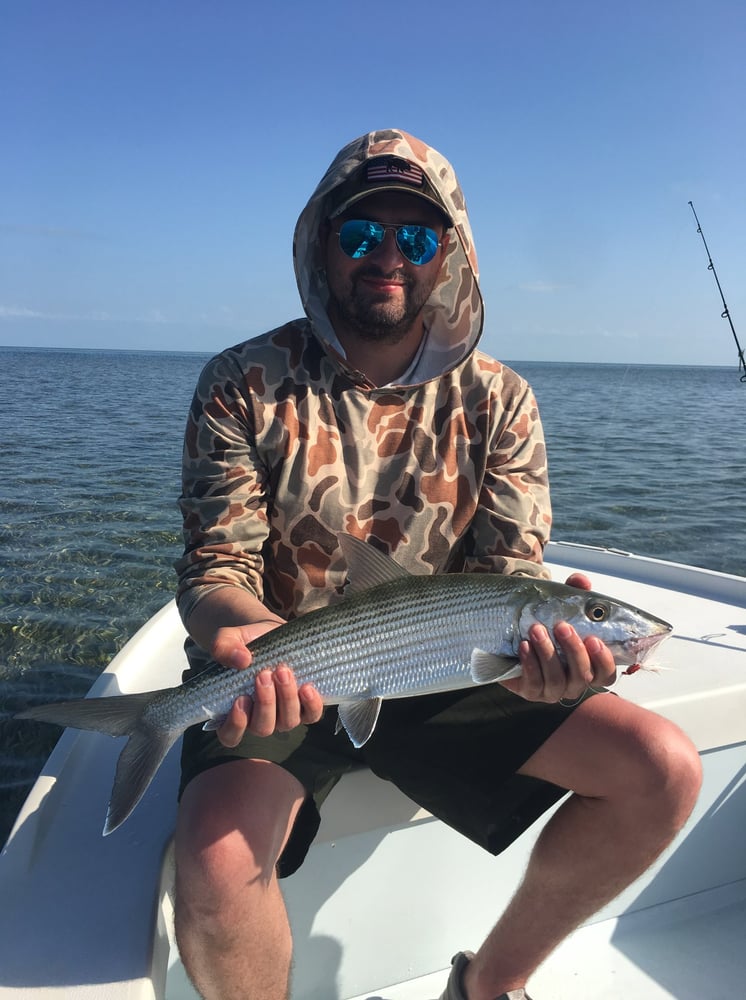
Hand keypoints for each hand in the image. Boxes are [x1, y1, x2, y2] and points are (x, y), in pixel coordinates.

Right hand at [209, 624, 323, 746]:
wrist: (270, 634)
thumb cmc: (245, 643)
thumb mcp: (228, 638)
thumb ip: (223, 647)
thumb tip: (241, 660)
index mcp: (234, 711)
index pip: (230, 735)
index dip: (236, 724)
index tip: (241, 699)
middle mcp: (258, 719)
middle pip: (262, 728)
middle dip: (265, 703)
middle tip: (264, 675)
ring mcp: (283, 715)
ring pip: (287, 722)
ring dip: (286, 698)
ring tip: (283, 671)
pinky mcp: (304, 706)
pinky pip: (311, 716)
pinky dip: (311, 705)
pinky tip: (307, 687)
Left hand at [498, 572, 616, 702]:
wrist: (514, 635)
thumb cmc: (547, 623)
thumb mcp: (561, 605)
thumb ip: (574, 592)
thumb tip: (581, 581)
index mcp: (589, 667)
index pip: (607, 674)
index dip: (604, 661)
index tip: (594, 639)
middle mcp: (574, 682)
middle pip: (583, 676)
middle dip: (573, 651)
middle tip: (562, 627)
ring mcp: (553, 690)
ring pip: (557, 680)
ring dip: (548, 653)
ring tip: (536, 630)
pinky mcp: (531, 691)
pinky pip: (533, 683)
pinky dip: (530, 664)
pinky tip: (524, 646)